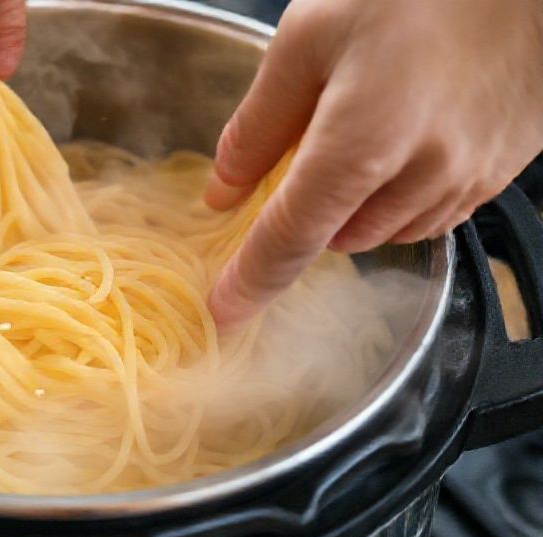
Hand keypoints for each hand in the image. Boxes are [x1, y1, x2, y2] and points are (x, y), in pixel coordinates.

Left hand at [205, 0, 542, 327]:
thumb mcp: (308, 38)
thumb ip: (259, 124)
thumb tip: (223, 191)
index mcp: (363, 141)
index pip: (292, 238)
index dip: (252, 280)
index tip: (223, 310)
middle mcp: (422, 174)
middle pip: (336, 237)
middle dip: (308, 212)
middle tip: (309, 145)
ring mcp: (470, 178)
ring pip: (384, 231)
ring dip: (355, 204)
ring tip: (366, 126)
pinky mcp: (502, 171)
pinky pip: (432, 214)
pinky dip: (400, 196)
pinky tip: (404, 141)